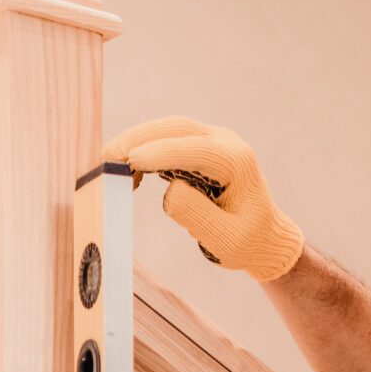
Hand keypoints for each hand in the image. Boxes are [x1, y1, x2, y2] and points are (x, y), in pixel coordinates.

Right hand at [105, 116, 305, 282]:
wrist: (264, 237)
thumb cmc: (247, 242)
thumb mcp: (227, 241)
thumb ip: (199, 216)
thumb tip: (169, 190)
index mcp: (238, 163)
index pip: (197, 149)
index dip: (163, 153)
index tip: (131, 161)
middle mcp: (225, 143)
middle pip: (177, 128)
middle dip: (139, 139)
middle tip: (106, 158)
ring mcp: (211, 142)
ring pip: (168, 130)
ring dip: (136, 142)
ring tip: (109, 166)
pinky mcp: (198, 149)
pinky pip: (166, 141)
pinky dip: (143, 152)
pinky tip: (127, 173)